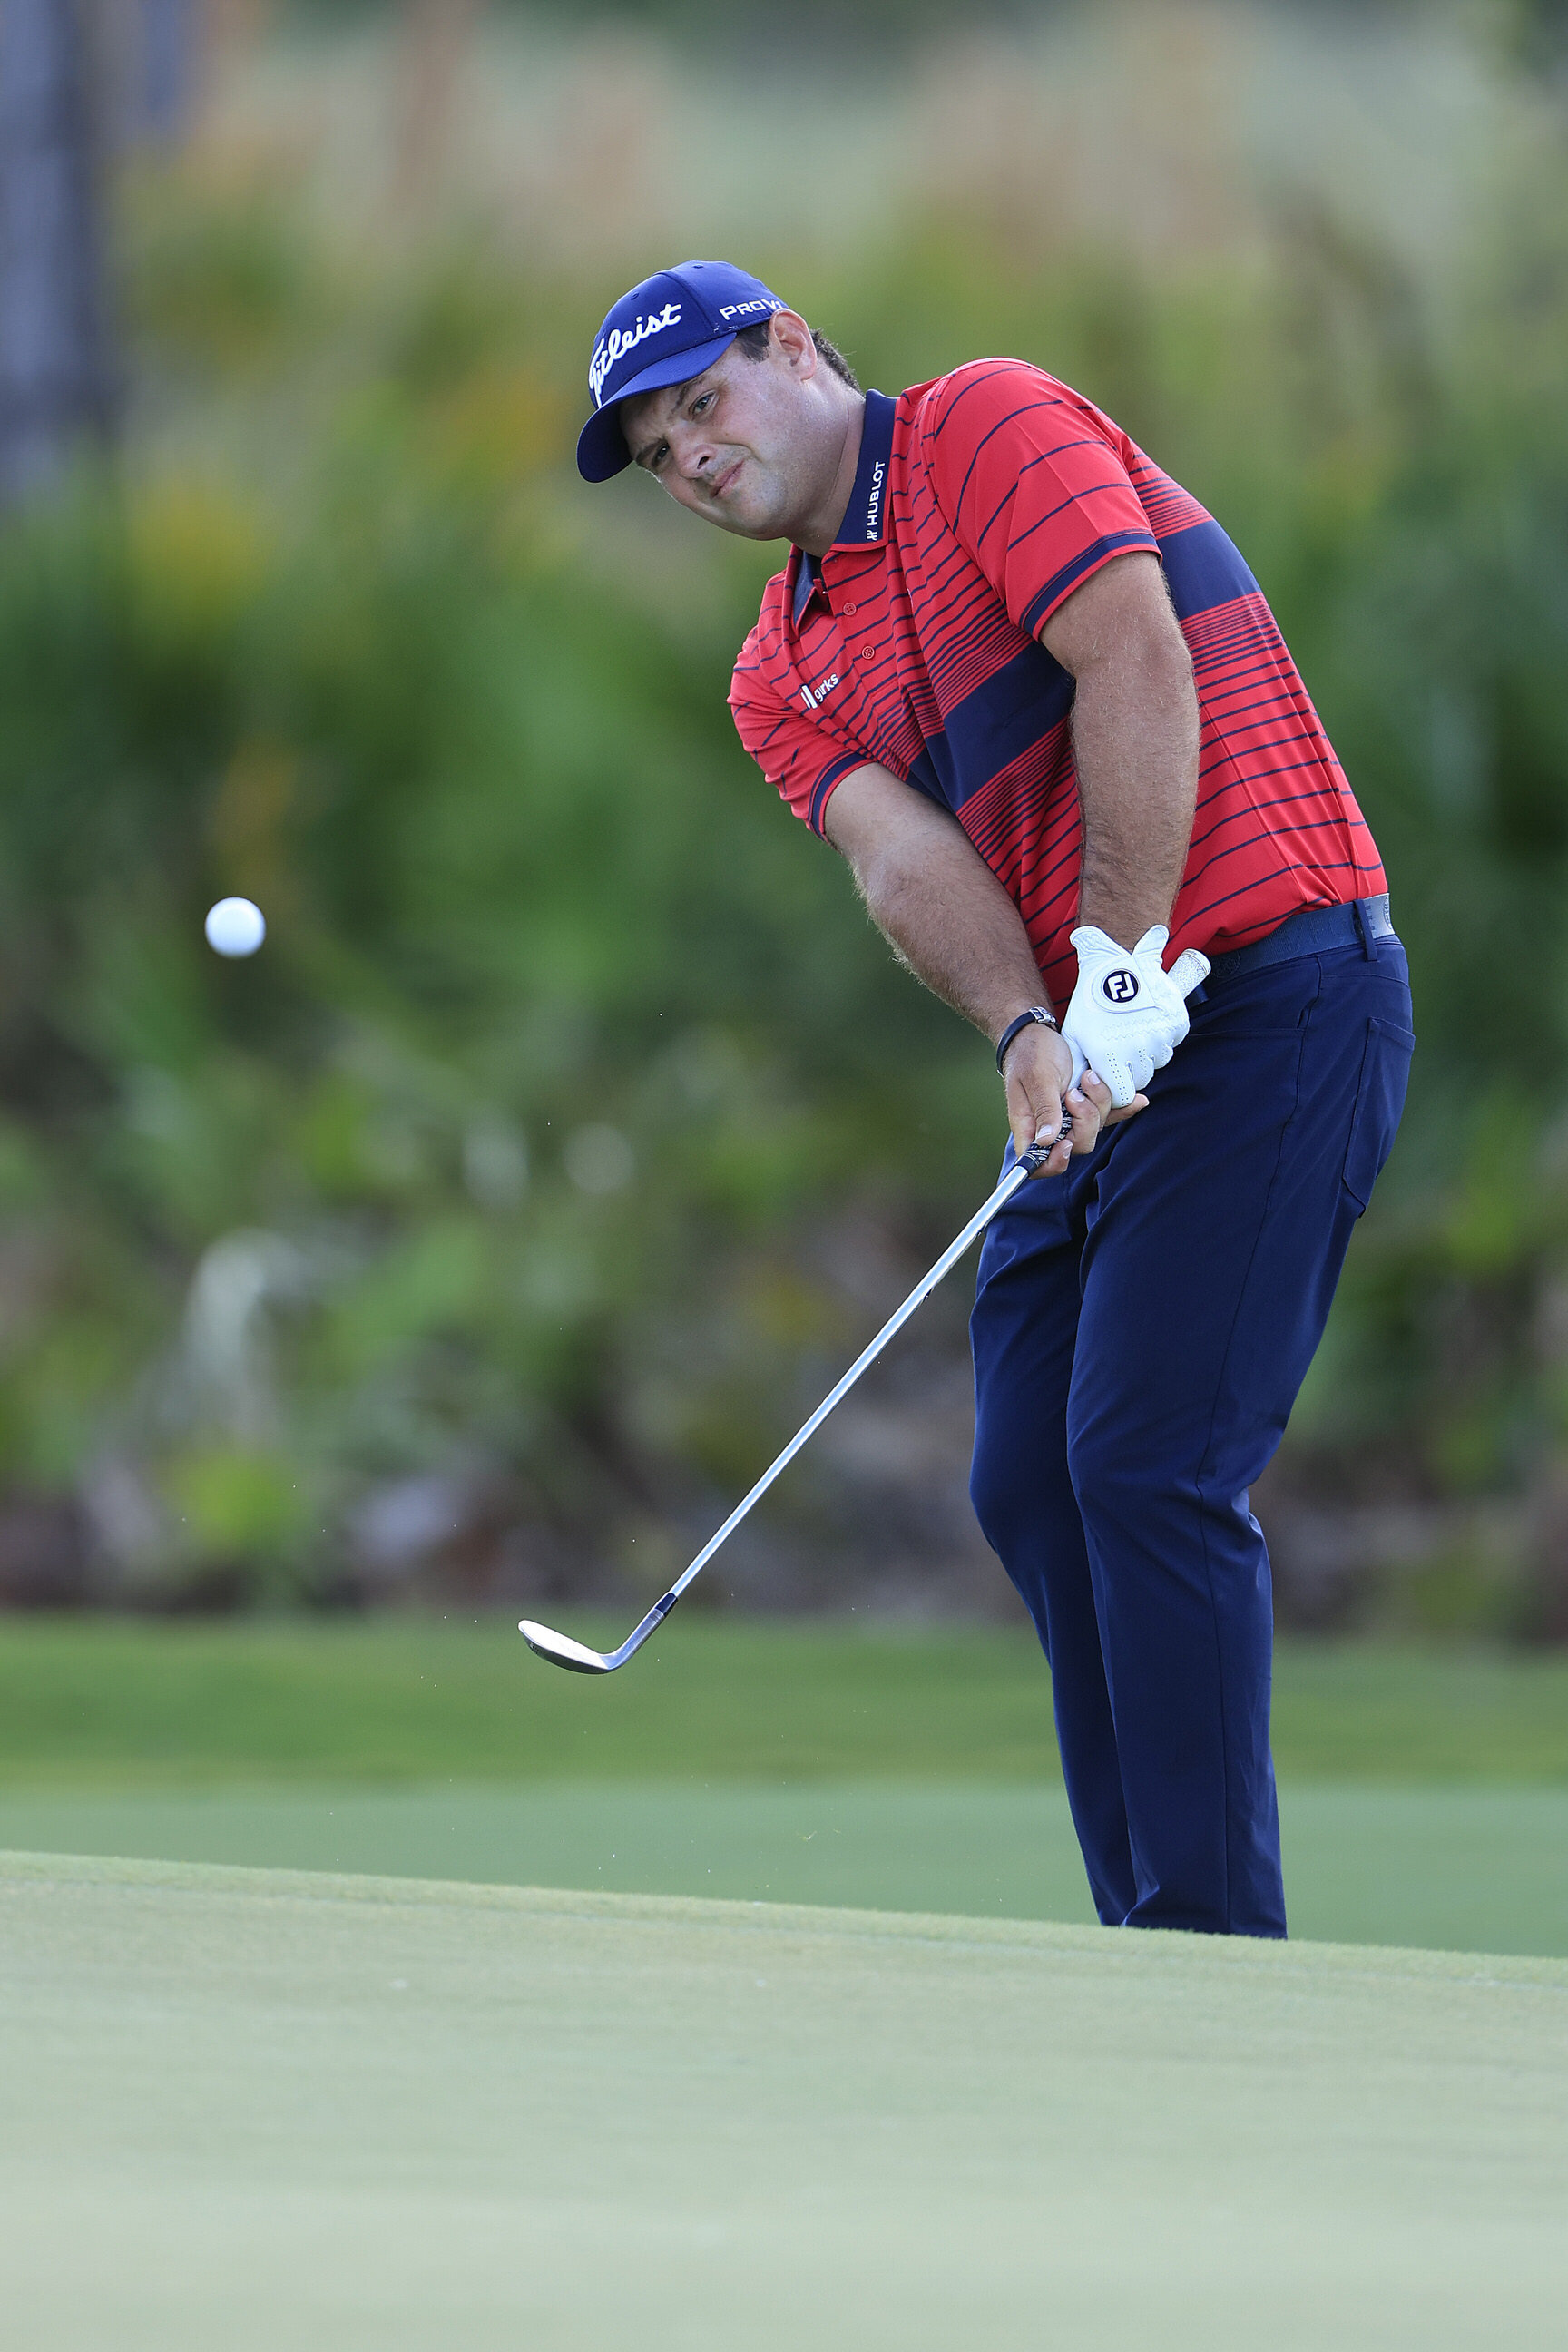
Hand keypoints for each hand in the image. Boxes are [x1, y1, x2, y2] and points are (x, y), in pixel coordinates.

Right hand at [1002, 1021, 1135, 1177]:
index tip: (1067, 1144)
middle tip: (1076, 1093)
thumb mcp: (1038, 1078)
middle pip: (1076, 1145)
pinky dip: (1124, 1107)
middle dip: (1085, 1121)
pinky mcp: (1087, 1105)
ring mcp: (1070, 1117)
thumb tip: (1047, 1141)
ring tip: (1089, 1076)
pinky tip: (1137, 1099)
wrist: (1039, 1033)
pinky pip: (1110, 1114)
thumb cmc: (1030, 1053)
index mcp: (1029, 1126)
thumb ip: (1045, 1109)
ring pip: (1095, 1128)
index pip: (1037, 1163)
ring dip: (1100, 1104)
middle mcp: (1050, 1127)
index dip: (1054, 1163)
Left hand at [1062, 924, 1209, 1108]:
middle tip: (1123, 1050)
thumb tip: (1079, 1090)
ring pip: (1158, 1061)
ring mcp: (1158, 1036)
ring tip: (1134, 1030)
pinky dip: (1163, 1035)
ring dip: (1149, 1052)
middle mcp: (1135, 1048)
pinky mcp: (1175, 1023)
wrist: (1117, 964)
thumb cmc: (1091, 1001)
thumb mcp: (1075, 1032)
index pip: (1122, 1094)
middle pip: (1141, 1079)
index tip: (1115, 1076)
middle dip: (1133, 1070)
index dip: (1118, 1087)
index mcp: (1107, 1054)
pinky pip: (1171, 1041)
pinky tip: (1148, 1019)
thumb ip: (1078, 1064)